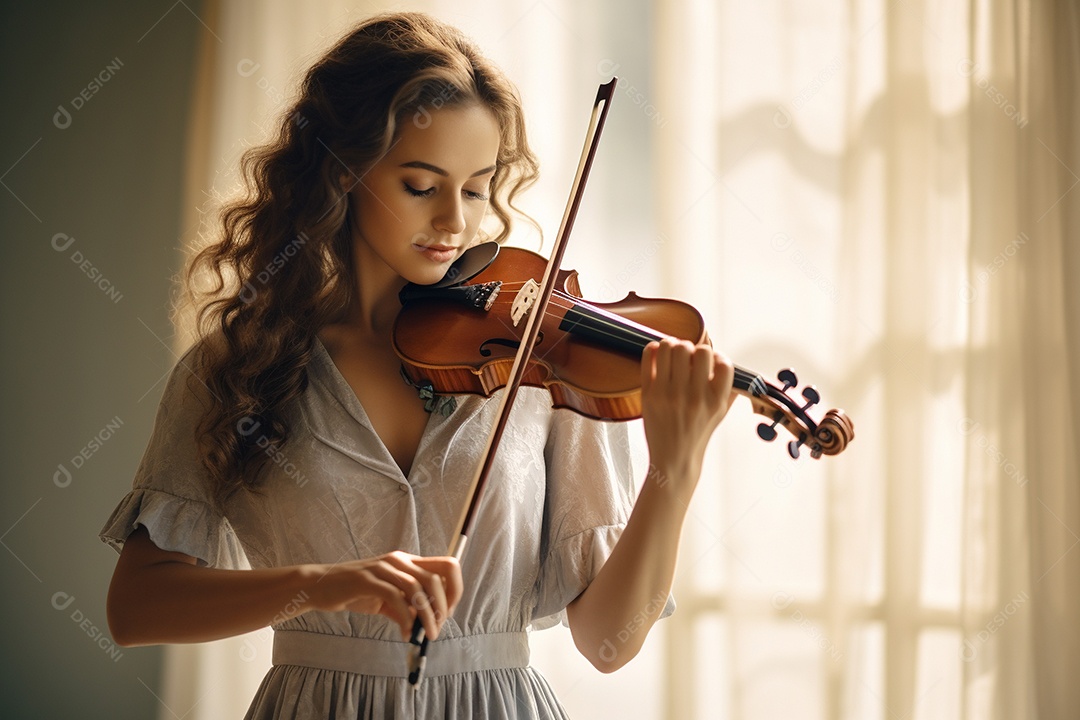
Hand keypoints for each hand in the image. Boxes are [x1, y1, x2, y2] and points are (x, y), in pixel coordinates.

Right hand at [305, 551, 462, 640]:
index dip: (454, 589)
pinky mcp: (367, 580)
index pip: (446, 566)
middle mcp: (399, 561)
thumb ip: (406, 608)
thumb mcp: (386, 598)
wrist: (320, 587)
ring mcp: (383, 568)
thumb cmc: (355, 592)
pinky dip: (405, 619)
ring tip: (426, 635)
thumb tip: (425, 626)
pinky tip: (404, 633)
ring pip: (418, 589)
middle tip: (436, 628)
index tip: (447, 612)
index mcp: (407, 562)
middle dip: (443, 607)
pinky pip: (395, 598)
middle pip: (436, 578)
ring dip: (427, 616)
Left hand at [640, 338, 734, 497]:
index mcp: (716, 400)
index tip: (710, 361)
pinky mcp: (649, 394)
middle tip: (688, 356)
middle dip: (694, 348)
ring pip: (672, 347)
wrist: (674, 459)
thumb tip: (725, 358)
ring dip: (674, 344)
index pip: (724, 362)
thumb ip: (728, 386)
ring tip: (673, 352)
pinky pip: (650, 356)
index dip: (717, 356)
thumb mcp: (720, 412)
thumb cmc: (698, 432)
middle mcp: (694, 397)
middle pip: (698, 350)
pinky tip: (658, 354)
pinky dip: (654, 349)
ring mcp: (670, 395)